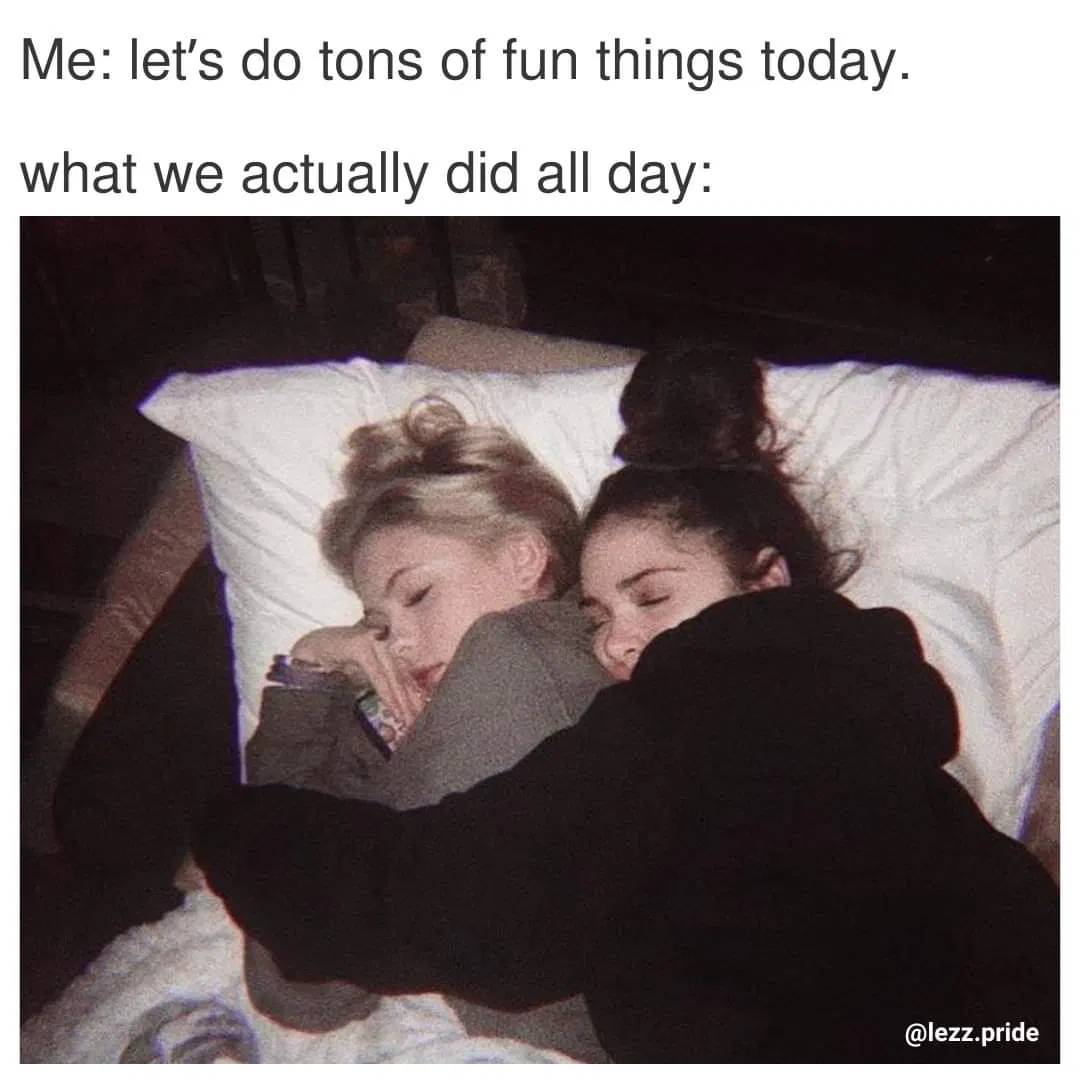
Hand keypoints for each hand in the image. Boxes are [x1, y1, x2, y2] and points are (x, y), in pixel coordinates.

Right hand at [290, 625, 427, 727]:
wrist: (310, 649)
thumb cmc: (336, 662)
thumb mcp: (362, 676)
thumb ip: (380, 684)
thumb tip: (400, 705)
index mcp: (385, 648)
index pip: (404, 674)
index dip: (413, 696)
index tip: (422, 715)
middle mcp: (382, 642)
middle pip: (401, 676)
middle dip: (411, 702)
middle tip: (419, 723)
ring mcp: (372, 642)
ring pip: (392, 677)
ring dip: (402, 702)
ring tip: (408, 720)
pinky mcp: (360, 647)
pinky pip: (378, 676)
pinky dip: (387, 694)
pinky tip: (395, 710)